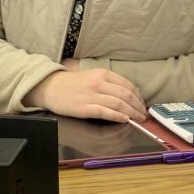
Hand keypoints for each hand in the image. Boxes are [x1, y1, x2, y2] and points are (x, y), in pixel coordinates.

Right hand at [24, 67, 146, 122]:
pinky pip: (105, 112)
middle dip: (138, 107)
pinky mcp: (83, 107)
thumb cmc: (72, 83)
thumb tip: (129, 96)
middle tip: (144, 116)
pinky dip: (117, 116)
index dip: (139, 97)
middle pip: (126, 95)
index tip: (143, 105)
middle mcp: (98, 83)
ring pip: (118, 104)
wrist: (50, 87)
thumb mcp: (92, 76)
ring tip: (138, 120)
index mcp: (102, 74)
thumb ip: (109, 84)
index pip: (128, 85)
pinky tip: (124, 120)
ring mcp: (91, 95)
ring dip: (131, 113)